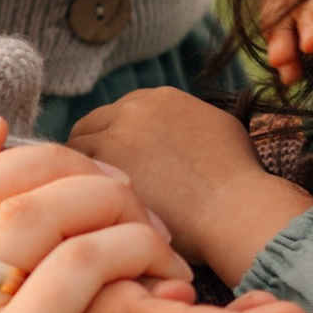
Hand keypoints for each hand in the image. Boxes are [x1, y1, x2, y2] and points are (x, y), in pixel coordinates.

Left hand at [70, 92, 312, 300]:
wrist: (236, 210)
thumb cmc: (238, 181)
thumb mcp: (220, 131)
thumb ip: (189, 122)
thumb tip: (178, 131)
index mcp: (160, 99)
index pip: (116, 114)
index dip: (112, 141)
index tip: (115, 166)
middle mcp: (134, 109)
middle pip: (90, 126)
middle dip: (92, 154)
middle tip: (95, 188)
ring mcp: (116, 136)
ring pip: (76, 151)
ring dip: (80, 175)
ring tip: (90, 204)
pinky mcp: (105, 167)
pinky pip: (74, 176)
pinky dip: (78, 192)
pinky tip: (91, 213)